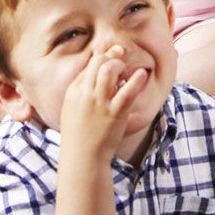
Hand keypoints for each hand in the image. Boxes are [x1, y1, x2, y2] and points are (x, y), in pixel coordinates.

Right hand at [59, 45, 149, 159]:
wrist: (82, 158)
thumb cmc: (79, 134)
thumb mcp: (72, 108)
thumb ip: (82, 90)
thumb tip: (96, 73)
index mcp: (74, 92)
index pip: (90, 65)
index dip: (103, 57)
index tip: (113, 56)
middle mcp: (85, 94)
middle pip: (98, 62)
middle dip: (111, 57)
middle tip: (121, 62)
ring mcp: (100, 104)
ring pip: (109, 71)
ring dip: (120, 65)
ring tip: (126, 71)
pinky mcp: (114, 114)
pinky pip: (127, 91)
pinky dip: (136, 79)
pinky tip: (142, 74)